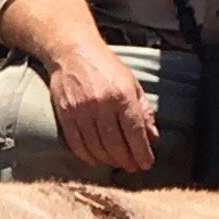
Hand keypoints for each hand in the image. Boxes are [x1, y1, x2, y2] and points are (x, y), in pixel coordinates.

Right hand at [43, 35, 159, 175]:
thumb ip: (143, 110)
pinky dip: (87, 156)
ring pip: (96, 147)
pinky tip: (96, 160)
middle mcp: (101, 103)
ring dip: (109, 160)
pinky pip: (77, 143)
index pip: (135, 131)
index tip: (146, 163)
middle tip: (133, 167)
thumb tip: (152, 137)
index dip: (142, 152)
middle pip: (115, 144)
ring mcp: (81, 110)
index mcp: (122, 95)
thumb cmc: (106, 67)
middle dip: (127, 160)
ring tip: (117, 163)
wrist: (73, 51)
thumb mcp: (132, 84)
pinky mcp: (65, 114)